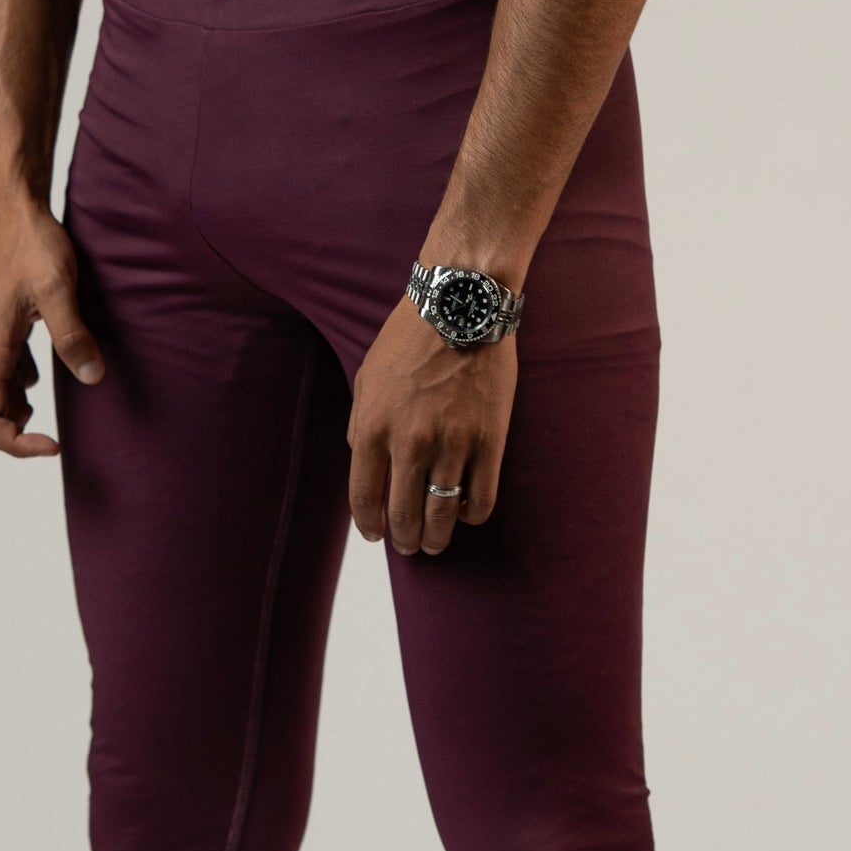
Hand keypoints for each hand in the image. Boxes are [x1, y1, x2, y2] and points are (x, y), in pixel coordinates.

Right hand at [0, 191, 104, 457]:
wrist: (13, 208)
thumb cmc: (30, 243)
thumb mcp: (58, 288)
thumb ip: (72, 334)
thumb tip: (91, 376)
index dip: (16, 444)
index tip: (53, 442)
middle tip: (40, 430)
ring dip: (7, 411)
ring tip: (45, 402)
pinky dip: (13, 386)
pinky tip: (41, 368)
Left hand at [347, 297, 516, 556]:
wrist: (459, 305)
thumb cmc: (408, 338)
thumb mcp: (366, 380)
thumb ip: (361, 427)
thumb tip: (368, 470)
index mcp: (372, 428)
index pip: (365, 499)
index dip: (370, 526)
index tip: (376, 535)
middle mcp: (409, 442)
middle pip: (404, 515)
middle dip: (405, 539)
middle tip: (410, 545)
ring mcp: (452, 443)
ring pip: (442, 514)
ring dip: (436, 537)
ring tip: (435, 543)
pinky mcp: (489, 440)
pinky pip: (481, 498)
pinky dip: (471, 514)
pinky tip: (465, 510)